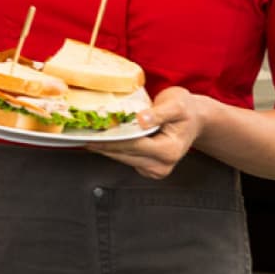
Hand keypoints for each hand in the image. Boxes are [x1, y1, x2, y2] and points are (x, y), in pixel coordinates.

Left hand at [85, 86, 210, 179]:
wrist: (194, 119)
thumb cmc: (185, 109)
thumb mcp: (176, 104)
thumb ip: (159, 113)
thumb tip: (141, 119)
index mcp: (170, 150)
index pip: (134, 145)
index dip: (112, 139)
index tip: (93, 133)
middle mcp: (163, 165)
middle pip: (125, 154)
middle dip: (103, 144)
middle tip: (80, 134)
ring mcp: (155, 169)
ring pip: (122, 158)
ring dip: (104, 148)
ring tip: (85, 135)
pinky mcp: (148, 168)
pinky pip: (125, 158)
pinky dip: (112, 149)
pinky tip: (100, 139)